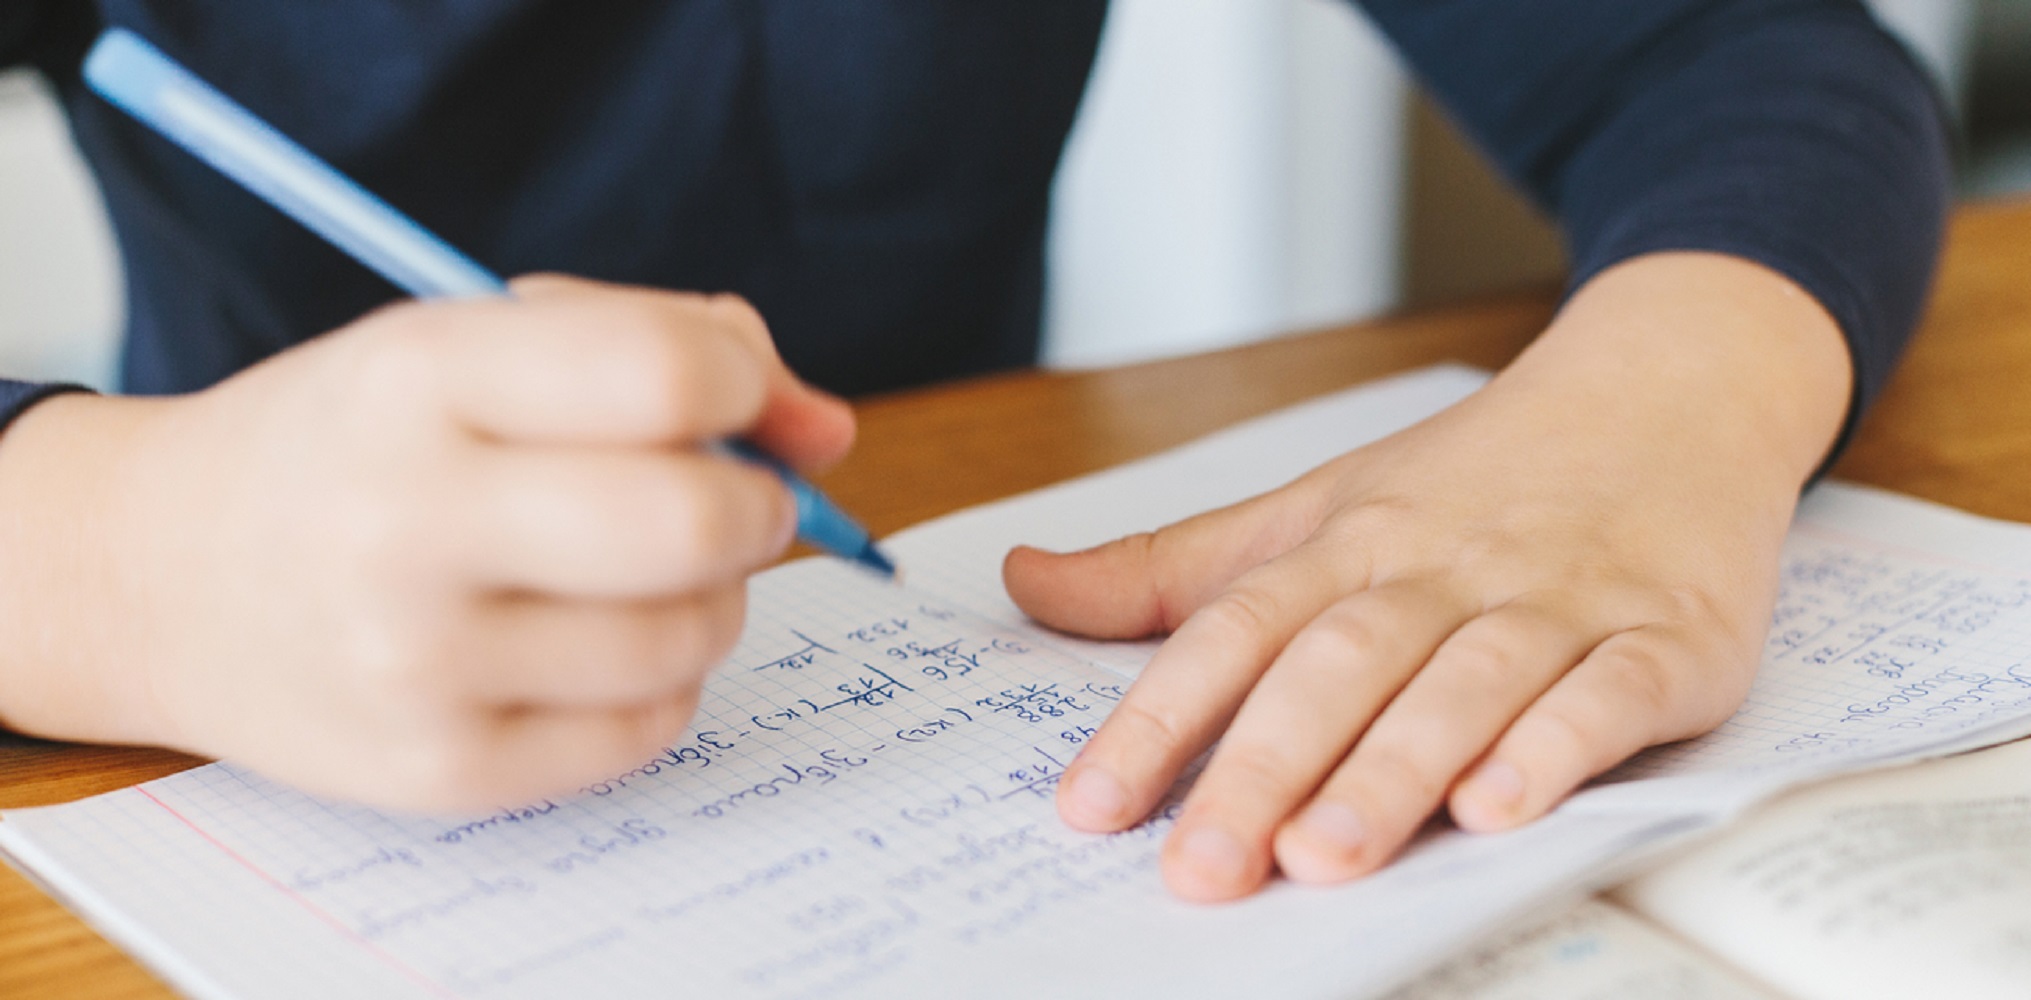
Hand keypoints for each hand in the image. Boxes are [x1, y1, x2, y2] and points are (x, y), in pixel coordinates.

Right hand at [0, 277, 852, 811]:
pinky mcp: (440, 769)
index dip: (742, 379)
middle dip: (755, 505)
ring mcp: (418, 662)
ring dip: (710, 597)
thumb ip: (667, 346)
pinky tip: (591, 641)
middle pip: (695, 522)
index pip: (664, 374)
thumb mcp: (477, 340)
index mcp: (420, 377)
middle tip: (725, 500)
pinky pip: (649, 726)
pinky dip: (659, 679)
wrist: (163, 571)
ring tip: (637, 572)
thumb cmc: (361, 439)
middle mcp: (406, 521)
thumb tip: (830, 433)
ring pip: (692, 634)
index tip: (725, 395)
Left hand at [1005, 253, 1852, 900]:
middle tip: (1205, 868)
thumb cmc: (1479, 473)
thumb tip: (1024, 583)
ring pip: (1463, 685)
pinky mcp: (1667, 636)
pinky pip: (1609, 693)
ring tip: (1324, 857)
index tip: (1092, 806)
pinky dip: (1557, 745)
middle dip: (1265, 769)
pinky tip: (1502, 804)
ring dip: (1392, 771)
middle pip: (1338, 666)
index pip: (1233, 631)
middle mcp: (1441, 571)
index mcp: (1350, 544)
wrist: (1670, 388)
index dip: (1157, 719)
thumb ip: (1172, 568)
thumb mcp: (1316, 504)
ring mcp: (1557, 601)